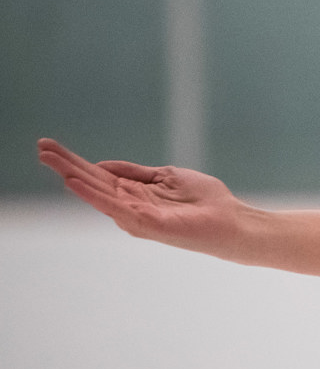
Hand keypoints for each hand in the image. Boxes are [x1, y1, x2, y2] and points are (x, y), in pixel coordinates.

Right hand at [37, 138, 247, 255]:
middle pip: (91, 182)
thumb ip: (135, 173)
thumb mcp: (166, 176)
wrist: (231, 221)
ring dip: (72, 175)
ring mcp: (135, 216)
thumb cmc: (204, 201)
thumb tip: (101, 165)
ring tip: (50, 159)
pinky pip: (115, 207)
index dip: (73, 160)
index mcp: (134, 193)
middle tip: (40, 148)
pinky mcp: (147, 223)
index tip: (48, 145)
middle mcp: (129, 206)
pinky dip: (94, 194)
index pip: (97, 174)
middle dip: (65, 165)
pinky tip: (75, 181)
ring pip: (97, 192)